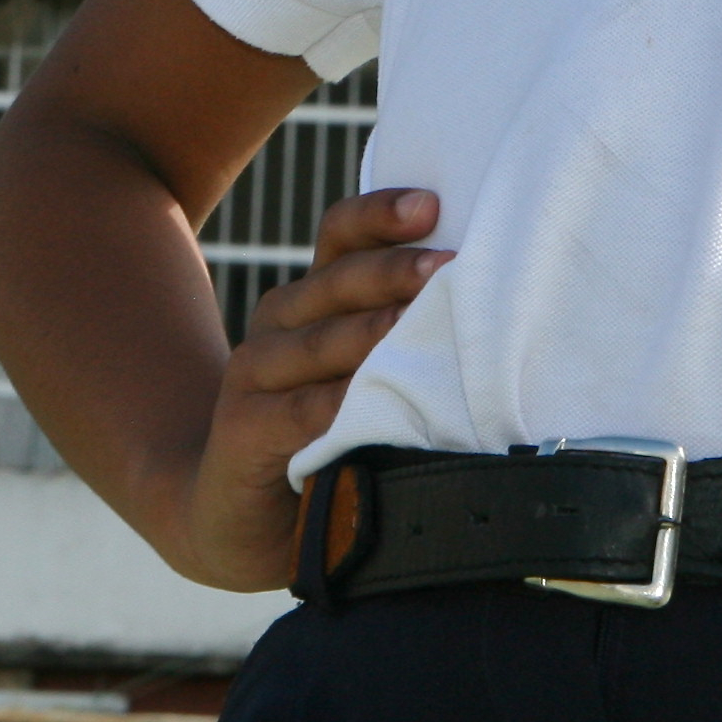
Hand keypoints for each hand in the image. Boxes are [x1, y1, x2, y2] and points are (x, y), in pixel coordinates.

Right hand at [166, 187, 447, 590]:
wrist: (232, 518)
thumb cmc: (325, 440)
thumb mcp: (361, 379)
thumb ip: (400, 340)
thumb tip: (489, 305)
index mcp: (312, 299)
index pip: (342, 235)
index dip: (381, 214)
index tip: (431, 203)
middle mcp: (278, 323)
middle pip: (336, 279)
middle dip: (394, 269)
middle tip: (445, 265)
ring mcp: (255, 373)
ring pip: (320, 341)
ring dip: (370, 331)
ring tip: (414, 322)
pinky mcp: (243, 428)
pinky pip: (298, 411)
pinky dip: (334, 405)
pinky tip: (367, 402)